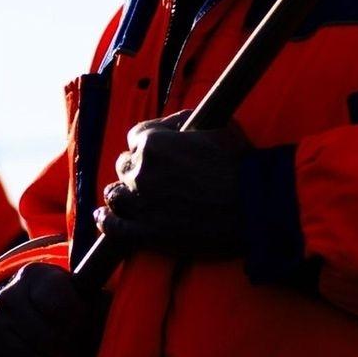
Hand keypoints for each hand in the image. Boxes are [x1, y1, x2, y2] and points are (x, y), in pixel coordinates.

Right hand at [0, 265, 98, 356]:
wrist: (17, 309)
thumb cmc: (58, 300)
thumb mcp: (76, 289)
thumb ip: (94, 295)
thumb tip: (111, 299)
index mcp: (33, 276)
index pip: (63, 308)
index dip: (80, 323)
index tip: (84, 324)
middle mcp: (6, 298)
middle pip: (49, 339)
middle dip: (70, 351)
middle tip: (76, 351)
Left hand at [98, 121, 244, 256]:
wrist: (254, 207)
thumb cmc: (241, 165)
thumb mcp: (218, 128)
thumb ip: (187, 122)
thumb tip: (176, 123)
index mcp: (155, 143)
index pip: (135, 137)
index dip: (146, 145)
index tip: (155, 153)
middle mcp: (142, 171)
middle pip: (124, 166)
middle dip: (136, 170)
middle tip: (152, 177)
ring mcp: (141, 203)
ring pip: (115, 194)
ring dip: (122, 193)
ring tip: (130, 197)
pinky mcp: (145, 233)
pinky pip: (113, 227)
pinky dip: (106, 221)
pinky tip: (104, 216)